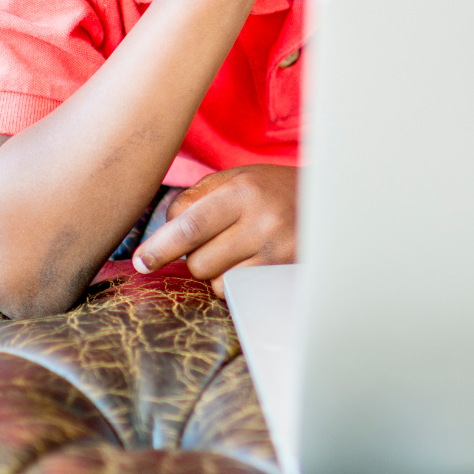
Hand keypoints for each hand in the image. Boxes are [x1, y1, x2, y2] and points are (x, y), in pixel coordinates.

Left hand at [132, 165, 298, 278]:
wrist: (332, 200)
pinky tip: (252, 264)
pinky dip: (236, 284)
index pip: (190, 226)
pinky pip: (240, 294)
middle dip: (196, 257)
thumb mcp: (235, 178)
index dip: (160, 248)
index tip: (141, 262)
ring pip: (218, 284)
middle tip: (214, 241)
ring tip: (239, 251)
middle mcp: (263, 222)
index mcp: (244, 191)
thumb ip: (195, 199)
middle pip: (199, 262)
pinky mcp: (287, 275)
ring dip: (218, 273)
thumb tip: (162, 233)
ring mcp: (278, 253)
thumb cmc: (273, 189)